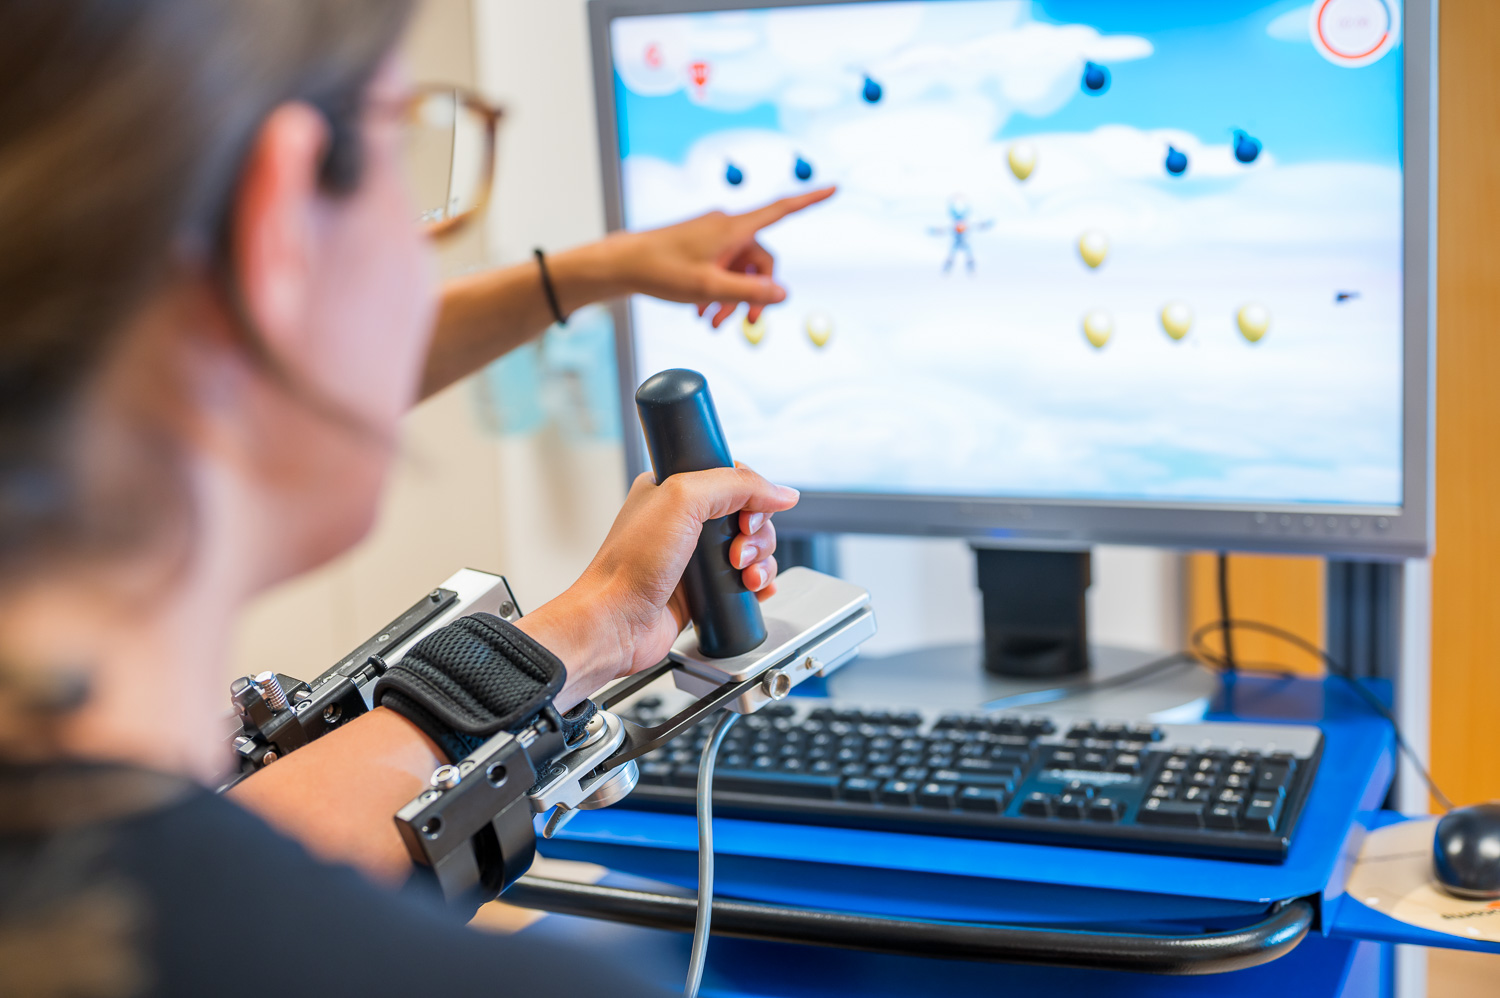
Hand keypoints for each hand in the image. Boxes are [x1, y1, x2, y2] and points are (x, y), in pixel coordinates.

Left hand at [515, 466, 798, 709]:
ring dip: (760, 562)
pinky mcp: (704, 589)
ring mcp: (694, 557)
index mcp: (674, 489)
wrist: (616, 622)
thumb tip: (781, 492)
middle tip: (738, 553)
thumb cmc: (631, 565)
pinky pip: (746, 580)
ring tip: (745, 577)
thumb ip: (737, 485)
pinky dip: (759, 584)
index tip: (748, 515)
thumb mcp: (684, 500)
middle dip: (757, 535)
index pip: (732, 478)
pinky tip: (755, 590)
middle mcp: (684, 521)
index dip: (751, 496)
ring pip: (752, 549)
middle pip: (750, 515)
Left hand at [601, 187, 835, 327]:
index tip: (835, 188)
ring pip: (740, 270)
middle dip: (755, 292)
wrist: (623, 264)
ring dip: (733, 298)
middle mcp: (727, 227)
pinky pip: (723, 269)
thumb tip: (784, 294)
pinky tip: (702, 312)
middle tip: (748, 323)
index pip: (781, 209)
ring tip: (713, 324)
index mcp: (733, 228)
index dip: (810, 201)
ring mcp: (714, 237)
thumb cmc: (662, 270)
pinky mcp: (702, 247)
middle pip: (761, 260)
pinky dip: (719, 291)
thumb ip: (749, 292)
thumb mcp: (709, 288)